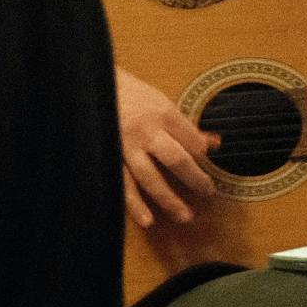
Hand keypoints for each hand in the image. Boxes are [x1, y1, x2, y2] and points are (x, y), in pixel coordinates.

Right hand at [114, 63, 218, 228]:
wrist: (93, 87)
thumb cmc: (132, 96)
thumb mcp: (162, 103)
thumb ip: (186, 127)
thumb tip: (213, 144)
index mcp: (162, 113)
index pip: (191, 140)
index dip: (202, 156)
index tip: (208, 167)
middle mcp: (145, 130)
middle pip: (175, 159)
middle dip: (194, 179)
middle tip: (208, 193)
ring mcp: (125, 146)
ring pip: (148, 177)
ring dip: (167, 199)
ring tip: (184, 216)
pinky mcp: (109, 157)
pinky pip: (123, 184)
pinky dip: (134, 204)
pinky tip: (146, 219)